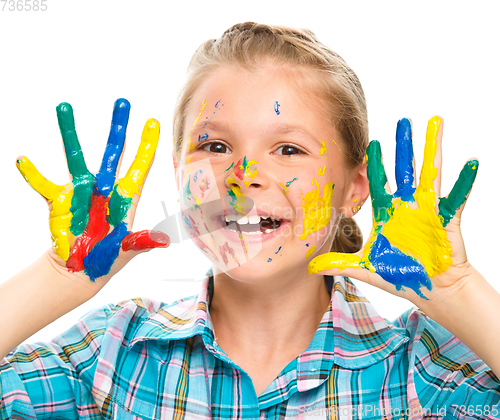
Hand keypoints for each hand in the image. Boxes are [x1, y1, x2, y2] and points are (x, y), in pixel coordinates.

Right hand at [16, 99, 168, 283]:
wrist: (81, 268)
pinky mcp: (59, 200)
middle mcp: (104, 187)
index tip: (153, 122)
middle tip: (123, 102)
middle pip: (113, 152)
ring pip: (75, 155)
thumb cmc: (108, 258)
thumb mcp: (127, 250)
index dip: (146, 146)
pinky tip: (22, 160)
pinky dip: (32, 174)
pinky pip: (42, 184)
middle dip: (118, 128)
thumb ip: (142, 242)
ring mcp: (81, 190)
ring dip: (70, 132)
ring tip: (64, 107)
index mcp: (126, 197)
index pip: (140, 166)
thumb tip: (164, 240)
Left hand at [309, 116, 477, 304]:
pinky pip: (456, 198)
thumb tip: (309, 266)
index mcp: (388, 214)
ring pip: (430, 174)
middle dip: (403, 146)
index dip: (375, 164)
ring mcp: (428, 211)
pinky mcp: (447, 220)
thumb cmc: (402, 276)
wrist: (433, 290)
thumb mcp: (366, 268)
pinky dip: (464, 181)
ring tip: (435, 123)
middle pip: (404, 170)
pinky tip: (471, 161)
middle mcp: (407, 207)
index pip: (378, 183)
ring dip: (432, 149)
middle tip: (403, 120)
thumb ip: (339, 263)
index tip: (371, 143)